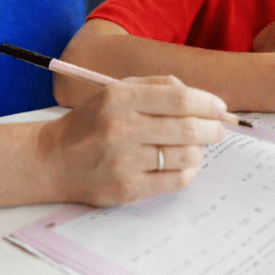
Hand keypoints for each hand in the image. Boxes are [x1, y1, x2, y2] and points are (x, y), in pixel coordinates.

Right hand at [36, 75, 227, 205]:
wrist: (53, 159)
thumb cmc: (93, 122)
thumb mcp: (118, 91)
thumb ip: (158, 86)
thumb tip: (201, 95)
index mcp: (121, 98)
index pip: (180, 98)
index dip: (208, 103)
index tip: (221, 108)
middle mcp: (122, 128)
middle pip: (187, 127)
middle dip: (212, 129)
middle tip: (219, 130)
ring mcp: (124, 161)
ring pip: (185, 155)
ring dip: (200, 151)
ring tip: (197, 146)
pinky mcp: (126, 189)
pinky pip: (174, 181)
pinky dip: (189, 172)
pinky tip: (185, 164)